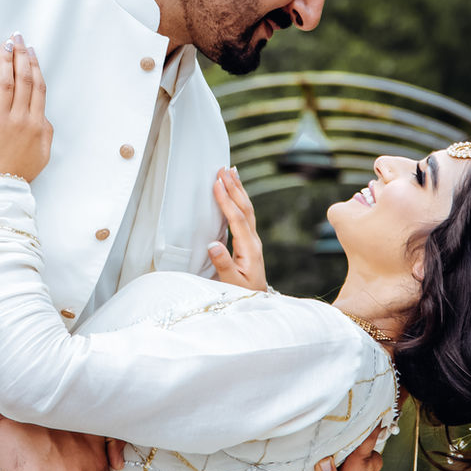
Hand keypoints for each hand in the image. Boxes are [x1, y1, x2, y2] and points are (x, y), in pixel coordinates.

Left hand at [0, 34, 52, 191]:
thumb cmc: (19, 174)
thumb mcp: (43, 155)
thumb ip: (46, 132)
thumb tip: (42, 115)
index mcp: (38, 124)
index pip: (38, 87)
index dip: (34, 66)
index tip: (31, 50)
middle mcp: (21, 118)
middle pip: (23, 79)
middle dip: (20, 55)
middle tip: (17, 37)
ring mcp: (0, 120)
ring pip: (5, 82)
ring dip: (5, 59)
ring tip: (4, 43)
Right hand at [207, 166, 266, 290]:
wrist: (257, 302)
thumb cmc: (242, 294)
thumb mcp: (232, 283)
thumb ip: (223, 264)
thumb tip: (213, 243)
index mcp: (249, 249)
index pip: (238, 219)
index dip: (227, 201)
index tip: (217, 183)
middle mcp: (253, 241)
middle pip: (245, 209)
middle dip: (234, 187)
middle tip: (224, 168)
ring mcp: (253, 241)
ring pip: (247, 209)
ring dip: (238, 190)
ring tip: (231, 171)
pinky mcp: (249, 242)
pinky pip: (244, 215)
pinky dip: (239, 200)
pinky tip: (234, 193)